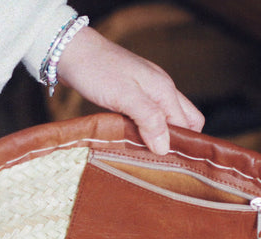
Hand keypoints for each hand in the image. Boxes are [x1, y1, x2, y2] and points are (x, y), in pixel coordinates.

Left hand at [57, 27, 204, 154]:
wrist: (72, 51)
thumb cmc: (97, 71)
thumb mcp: (125, 97)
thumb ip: (149, 120)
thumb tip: (165, 148)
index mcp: (165, 90)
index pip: (188, 125)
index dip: (180, 145)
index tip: (165, 164)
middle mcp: (161, 89)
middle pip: (184, 121)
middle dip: (176, 141)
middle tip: (157, 160)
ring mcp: (148, 91)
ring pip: (166, 119)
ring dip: (158, 137)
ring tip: (143, 154)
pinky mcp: (133, 94)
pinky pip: (149, 116)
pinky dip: (145, 130)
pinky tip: (133, 139)